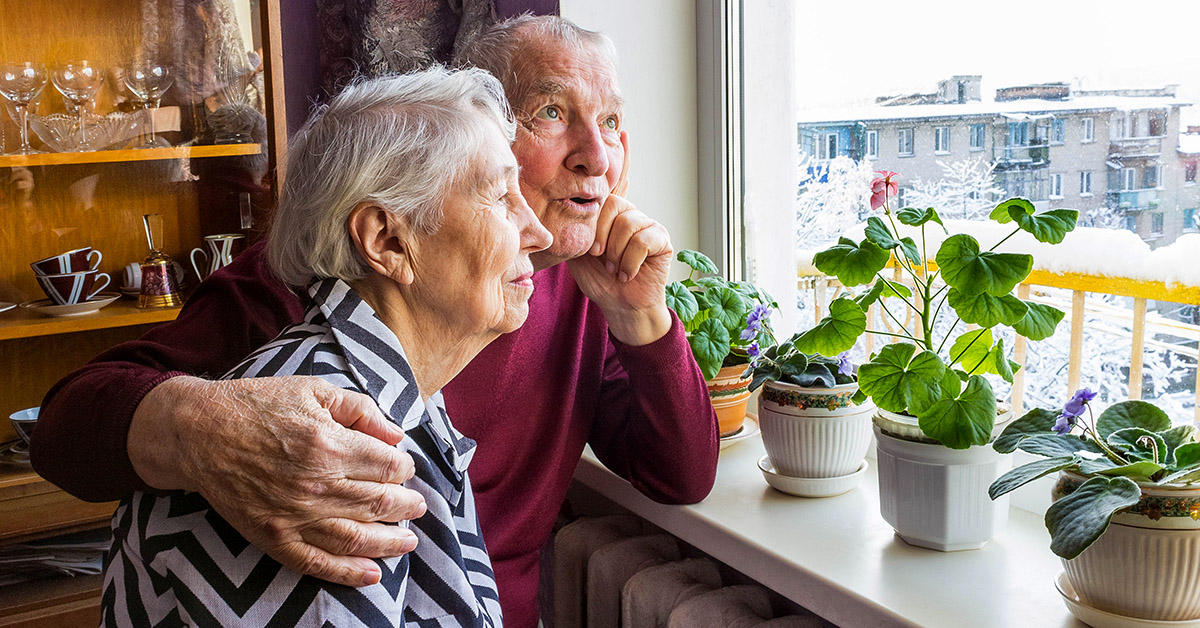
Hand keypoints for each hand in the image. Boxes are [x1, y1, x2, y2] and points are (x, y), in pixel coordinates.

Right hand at [128, 375, 427, 586]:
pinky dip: (348, 573)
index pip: (388, 466)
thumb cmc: (258, 405)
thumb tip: (397, 435)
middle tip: (417, 506)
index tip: (404, 467)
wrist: (198, 433)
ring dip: (390, 542)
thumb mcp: (314, 389)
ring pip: (358, 537)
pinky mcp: (275, 537)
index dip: (404, 468)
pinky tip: (372, 574)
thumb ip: (360, 409)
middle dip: (407, 506)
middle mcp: (317, 485)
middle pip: (380, 503)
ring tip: (408, 541)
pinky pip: (318, 562)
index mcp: (329, 444)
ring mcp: (295, 516)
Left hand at [567, 132, 673, 344]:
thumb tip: (552, 209)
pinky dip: (629, 261)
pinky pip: (641, 240)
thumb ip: (573, 227)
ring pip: (625, 224)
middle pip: (611, 206)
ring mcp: (648, 224)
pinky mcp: (662, 239)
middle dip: (600, 236)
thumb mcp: (578, 250)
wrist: (620, 306)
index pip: (614, 183)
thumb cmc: (599, 280)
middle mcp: (630, 213)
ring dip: (615, 254)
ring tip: (615, 268)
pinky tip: (628, 272)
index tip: (623, 133)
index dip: (621, 159)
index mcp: (611, 213)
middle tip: (600, 258)